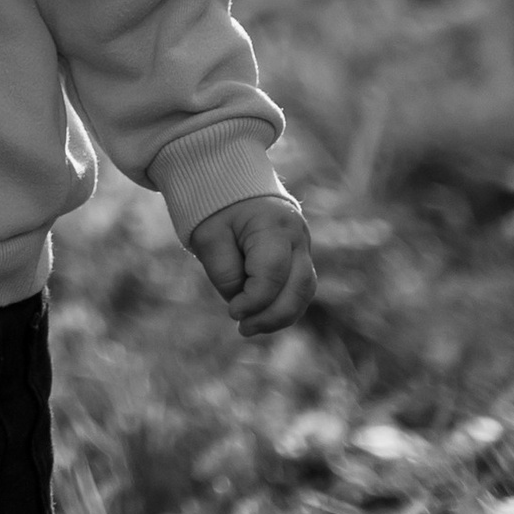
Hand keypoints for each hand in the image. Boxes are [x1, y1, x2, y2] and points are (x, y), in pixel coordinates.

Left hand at [188, 195, 317, 337]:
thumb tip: (242, 304)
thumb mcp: (208, 237)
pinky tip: (261, 317)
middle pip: (299, 287)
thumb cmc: (216, 211)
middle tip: (243, 329)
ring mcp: (303, 246)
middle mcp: (297, 235)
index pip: (272, 274)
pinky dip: (283, 306)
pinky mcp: (300, 257)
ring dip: (281, 316)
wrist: (231, 185)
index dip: (254, 301)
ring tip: (250, 327)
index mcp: (274, 224)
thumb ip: (224, 272)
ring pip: (305, 291)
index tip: (232, 313)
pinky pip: (299, 289)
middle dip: (272, 316)